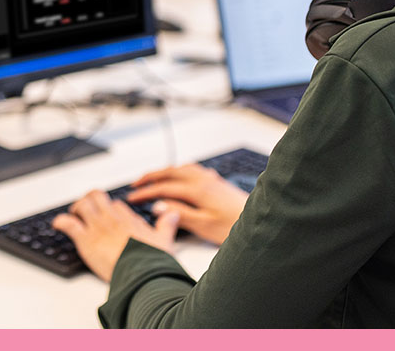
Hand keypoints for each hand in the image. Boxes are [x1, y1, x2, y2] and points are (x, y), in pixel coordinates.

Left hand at [52, 190, 179, 281]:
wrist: (141, 275)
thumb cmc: (152, 261)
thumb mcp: (165, 240)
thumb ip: (166, 225)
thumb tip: (172, 213)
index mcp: (129, 219)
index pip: (118, 206)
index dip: (113, 209)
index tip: (111, 216)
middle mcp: (112, 219)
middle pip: (97, 197)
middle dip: (91, 199)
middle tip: (87, 209)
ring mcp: (98, 227)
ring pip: (82, 204)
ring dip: (76, 208)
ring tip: (74, 215)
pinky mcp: (86, 239)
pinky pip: (69, 224)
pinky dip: (61, 222)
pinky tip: (58, 224)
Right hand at [126, 163, 249, 244]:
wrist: (262, 220)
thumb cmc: (234, 226)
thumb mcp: (203, 225)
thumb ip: (179, 213)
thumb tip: (158, 205)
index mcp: (196, 189)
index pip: (163, 188)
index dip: (145, 192)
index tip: (132, 197)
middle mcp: (203, 179)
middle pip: (170, 173)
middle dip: (150, 177)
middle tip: (136, 184)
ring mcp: (211, 179)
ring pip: (181, 168)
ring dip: (164, 172)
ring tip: (154, 178)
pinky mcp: (218, 182)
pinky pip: (193, 169)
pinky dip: (180, 170)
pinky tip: (182, 174)